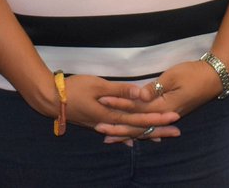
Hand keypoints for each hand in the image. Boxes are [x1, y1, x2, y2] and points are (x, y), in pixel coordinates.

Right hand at [32, 74, 179, 143]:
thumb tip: (140, 94)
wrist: (51, 99)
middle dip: (158, 129)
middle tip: (177, 131)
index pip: (140, 119)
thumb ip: (120, 90)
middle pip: (138, 129)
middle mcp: (109, 123)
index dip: (158, 118)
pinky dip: (126, 137)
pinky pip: (116, 133)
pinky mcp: (96, 123)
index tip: (175, 117)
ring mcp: (102, 125)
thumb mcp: (98, 84)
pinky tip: (132, 143)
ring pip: (128, 133)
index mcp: (112, 114)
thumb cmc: (74, 88)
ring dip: (145, 134)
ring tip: (161, 138)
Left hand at [95, 60, 218, 143]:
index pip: (137, 108)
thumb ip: (155, 88)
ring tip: (110, 137)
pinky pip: (151, 126)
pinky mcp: (169, 114)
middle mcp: (164, 115)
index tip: (103, 101)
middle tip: (99, 129)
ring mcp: (167, 117)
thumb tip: (139, 96)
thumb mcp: (173, 76)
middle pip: (138, 125)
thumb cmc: (193, 73)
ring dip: (127, 132)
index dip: (119, 105)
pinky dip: (140, 132)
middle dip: (119, 127)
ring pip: (144, 128)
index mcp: (163, 105)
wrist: (212, 79)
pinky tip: (132, 136)